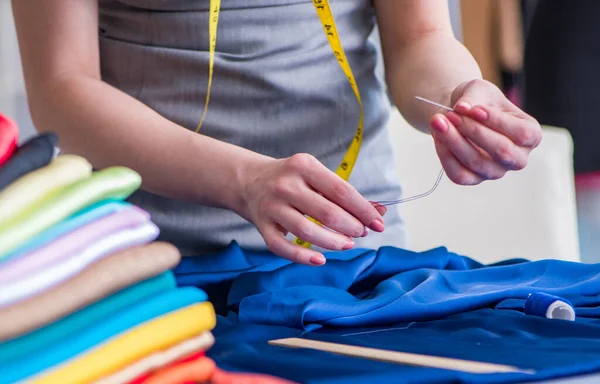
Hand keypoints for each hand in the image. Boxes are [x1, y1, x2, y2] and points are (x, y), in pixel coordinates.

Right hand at [240, 153, 385, 265]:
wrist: (250, 181)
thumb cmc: (294, 181)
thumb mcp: (317, 177)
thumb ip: (345, 195)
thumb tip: (379, 213)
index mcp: (304, 166)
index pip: (341, 191)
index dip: (363, 210)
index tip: (378, 224)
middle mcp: (286, 184)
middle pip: (327, 212)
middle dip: (351, 227)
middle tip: (361, 233)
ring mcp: (271, 206)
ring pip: (306, 231)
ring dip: (333, 242)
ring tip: (347, 244)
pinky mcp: (261, 225)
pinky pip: (282, 247)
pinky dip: (302, 256)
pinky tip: (321, 259)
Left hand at [429, 79, 541, 184]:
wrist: (459, 113)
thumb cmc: (478, 101)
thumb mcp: (479, 89)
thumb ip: (474, 96)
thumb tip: (462, 108)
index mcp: (531, 134)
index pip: (522, 133)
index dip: (497, 121)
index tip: (474, 109)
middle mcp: (517, 158)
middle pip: (502, 151)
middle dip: (474, 131)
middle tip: (451, 114)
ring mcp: (496, 171)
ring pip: (477, 163)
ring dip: (454, 141)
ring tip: (438, 121)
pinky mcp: (474, 179)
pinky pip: (459, 174)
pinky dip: (445, 155)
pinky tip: (437, 136)